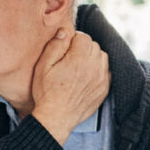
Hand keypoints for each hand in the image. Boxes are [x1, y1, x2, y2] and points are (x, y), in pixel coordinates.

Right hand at [31, 27, 109, 144]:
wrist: (56, 118)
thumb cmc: (47, 93)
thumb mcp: (43, 66)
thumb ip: (55, 46)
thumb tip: (65, 32)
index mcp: (79, 59)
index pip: (83, 37)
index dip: (72, 40)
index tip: (64, 49)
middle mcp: (94, 67)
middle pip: (94, 45)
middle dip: (83, 47)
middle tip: (70, 58)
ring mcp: (101, 79)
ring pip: (102, 57)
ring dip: (92, 57)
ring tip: (78, 66)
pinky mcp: (104, 89)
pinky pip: (106, 71)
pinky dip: (98, 70)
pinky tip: (86, 76)